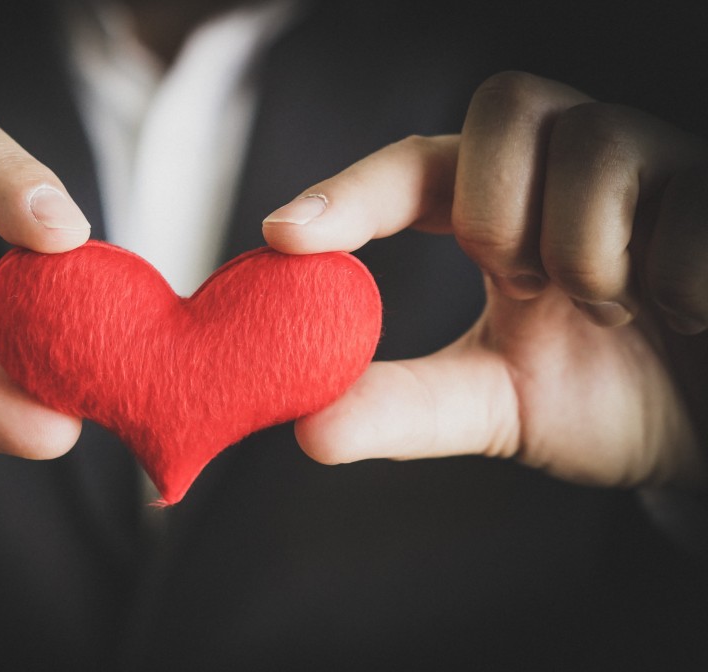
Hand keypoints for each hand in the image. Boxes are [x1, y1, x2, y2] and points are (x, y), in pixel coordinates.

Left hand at [262, 72, 707, 489]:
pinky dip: (675, 281)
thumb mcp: (497, 406)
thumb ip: (408, 407)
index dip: (350, 192)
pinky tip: (683, 316)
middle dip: (498, 208)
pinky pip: (693, 207)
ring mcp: (657, 165)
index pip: (414, 166)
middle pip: (506, 104)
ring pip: (597, 144)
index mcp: (503, 204)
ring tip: (614, 316)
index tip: (284, 237)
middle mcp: (572, 164)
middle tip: (524, 287)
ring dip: (586, 255)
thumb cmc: (606, 399)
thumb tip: (307, 425)